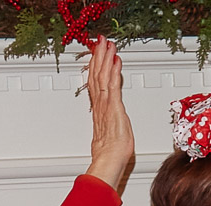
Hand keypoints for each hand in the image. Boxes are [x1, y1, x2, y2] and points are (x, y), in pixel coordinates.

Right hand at [85, 36, 134, 189]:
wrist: (110, 160)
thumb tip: (110, 122)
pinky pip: (112, 85)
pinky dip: (113, 71)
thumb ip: (108, 123)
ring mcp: (106, 104)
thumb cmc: (111, 152)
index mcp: (99, 109)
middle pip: (96, 75)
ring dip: (104, 59)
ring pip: (102, 76)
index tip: (97, 54)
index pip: (96, 82)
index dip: (96, 67)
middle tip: (100, 41)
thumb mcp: (110, 133)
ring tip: (106, 44)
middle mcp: (100, 104)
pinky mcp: (113, 107)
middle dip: (98, 56)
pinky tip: (114, 61)